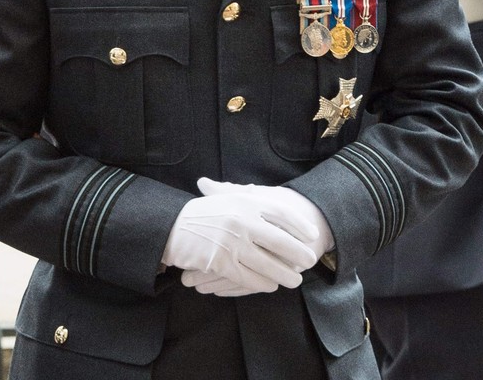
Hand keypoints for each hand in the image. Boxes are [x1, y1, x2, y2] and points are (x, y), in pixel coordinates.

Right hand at [162, 178, 319, 294]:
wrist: (170, 228)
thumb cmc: (201, 213)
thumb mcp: (224, 199)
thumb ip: (247, 197)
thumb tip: (269, 197)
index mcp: (243, 202)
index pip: (280, 212)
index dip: (299, 224)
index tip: (311, 234)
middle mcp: (240, 221)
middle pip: (280, 240)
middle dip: (298, 253)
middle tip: (309, 260)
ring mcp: (231, 243)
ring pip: (267, 264)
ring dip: (284, 275)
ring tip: (294, 280)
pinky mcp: (221, 263)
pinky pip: (249, 277)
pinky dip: (263, 283)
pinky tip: (270, 285)